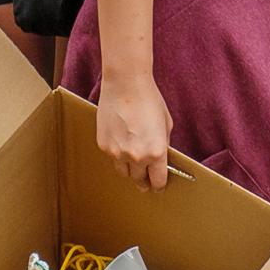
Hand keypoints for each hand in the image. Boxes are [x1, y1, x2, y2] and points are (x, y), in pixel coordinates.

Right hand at [96, 69, 172, 190]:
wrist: (125, 84)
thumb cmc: (148, 100)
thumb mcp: (166, 124)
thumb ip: (163, 145)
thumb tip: (160, 157)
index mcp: (156, 153)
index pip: (158, 181)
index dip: (159, 185)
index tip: (158, 186)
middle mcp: (137, 157)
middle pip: (139, 181)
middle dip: (144, 181)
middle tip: (145, 182)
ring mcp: (118, 153)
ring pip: (124, 172)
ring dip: (129, 169)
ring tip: (133, 161)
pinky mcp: (104, 145)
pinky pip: (112, 157)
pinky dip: (117, 154)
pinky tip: (121, 141)